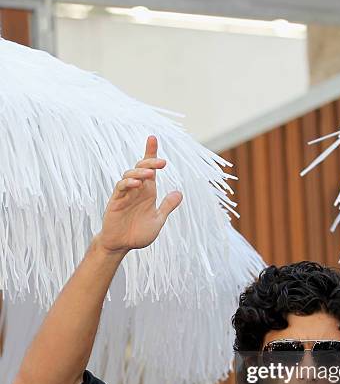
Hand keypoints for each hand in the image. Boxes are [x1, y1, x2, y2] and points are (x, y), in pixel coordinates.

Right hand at [98, 136, 182, 253]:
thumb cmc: (138, 233)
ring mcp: (125, 194)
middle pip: (141, 168)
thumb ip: (167, 206)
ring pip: (130, 175)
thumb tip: (179, 193)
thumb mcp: (158, 220)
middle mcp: (136, 190)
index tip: (153, 138)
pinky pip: (121, 188)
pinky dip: (128, 184)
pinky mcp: (116, 201)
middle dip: (150, 162)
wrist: (121, 245)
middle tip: (162, 163)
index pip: (149, 169)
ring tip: (151, 174)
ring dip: (140, 173)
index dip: (150, 153)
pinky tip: (137, 185)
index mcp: (147, 192)